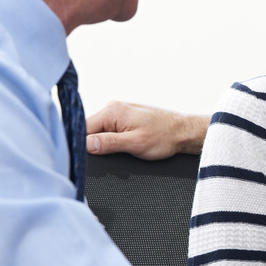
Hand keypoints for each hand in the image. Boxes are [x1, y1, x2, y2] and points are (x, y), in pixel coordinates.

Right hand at [85, 101, 208, 159]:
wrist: (183, 132)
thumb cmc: (164, 137)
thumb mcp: (134, 144)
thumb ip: (108, 143)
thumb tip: (85, 145)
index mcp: (112, 111)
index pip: (83, 129)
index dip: (82, 145)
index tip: (86, 158)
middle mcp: (113, 108)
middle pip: (89, 130)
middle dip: (95, 146)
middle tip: (109, 156)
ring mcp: (119, 112)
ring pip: (99, 131)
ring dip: (105, 144)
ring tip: (121, 150)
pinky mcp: (125, 118)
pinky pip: (109, 130)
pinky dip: (112, 140)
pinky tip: (123, 146)